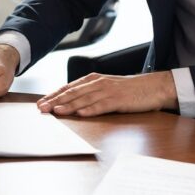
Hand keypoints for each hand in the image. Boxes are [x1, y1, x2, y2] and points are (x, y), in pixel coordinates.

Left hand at [36, 71, 177, 116]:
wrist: (154, 87)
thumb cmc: (129, 90)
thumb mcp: (107, 88)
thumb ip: (91, 92)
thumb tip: (71, 102)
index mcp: (94, 80)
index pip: (69, 88)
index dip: (53, 95)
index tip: (40, 103)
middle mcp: (98, 83)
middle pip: (73, 93)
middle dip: (55, 100)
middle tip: (41, 108)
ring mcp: (108, 91)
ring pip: (84, 99)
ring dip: (68, 105)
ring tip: (55, 111)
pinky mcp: (119, 100)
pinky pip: (102, 106)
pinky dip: (90, 110)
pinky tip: (80, 114)